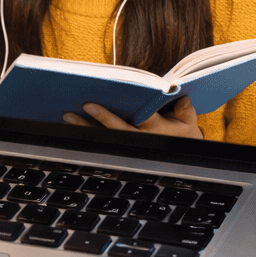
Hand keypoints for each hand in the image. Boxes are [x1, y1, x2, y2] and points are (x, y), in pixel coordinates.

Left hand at [63, 94, 202, 138]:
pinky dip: (85, 134)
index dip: (127, 113)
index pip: (141, 119)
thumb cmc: (183, 135)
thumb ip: (185, 110)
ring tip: (67, 116)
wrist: (182, 159)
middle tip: (85, 105)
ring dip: (85, 127)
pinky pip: (101, 142)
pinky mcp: (121, 148)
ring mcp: (129, 146)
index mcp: (156, 130)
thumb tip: (181, 97)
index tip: (112, 104)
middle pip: (117, 129)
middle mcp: (140, 139)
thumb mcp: (188, 123)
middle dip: (101, 118)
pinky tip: (71, 126)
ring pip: (104, 137)